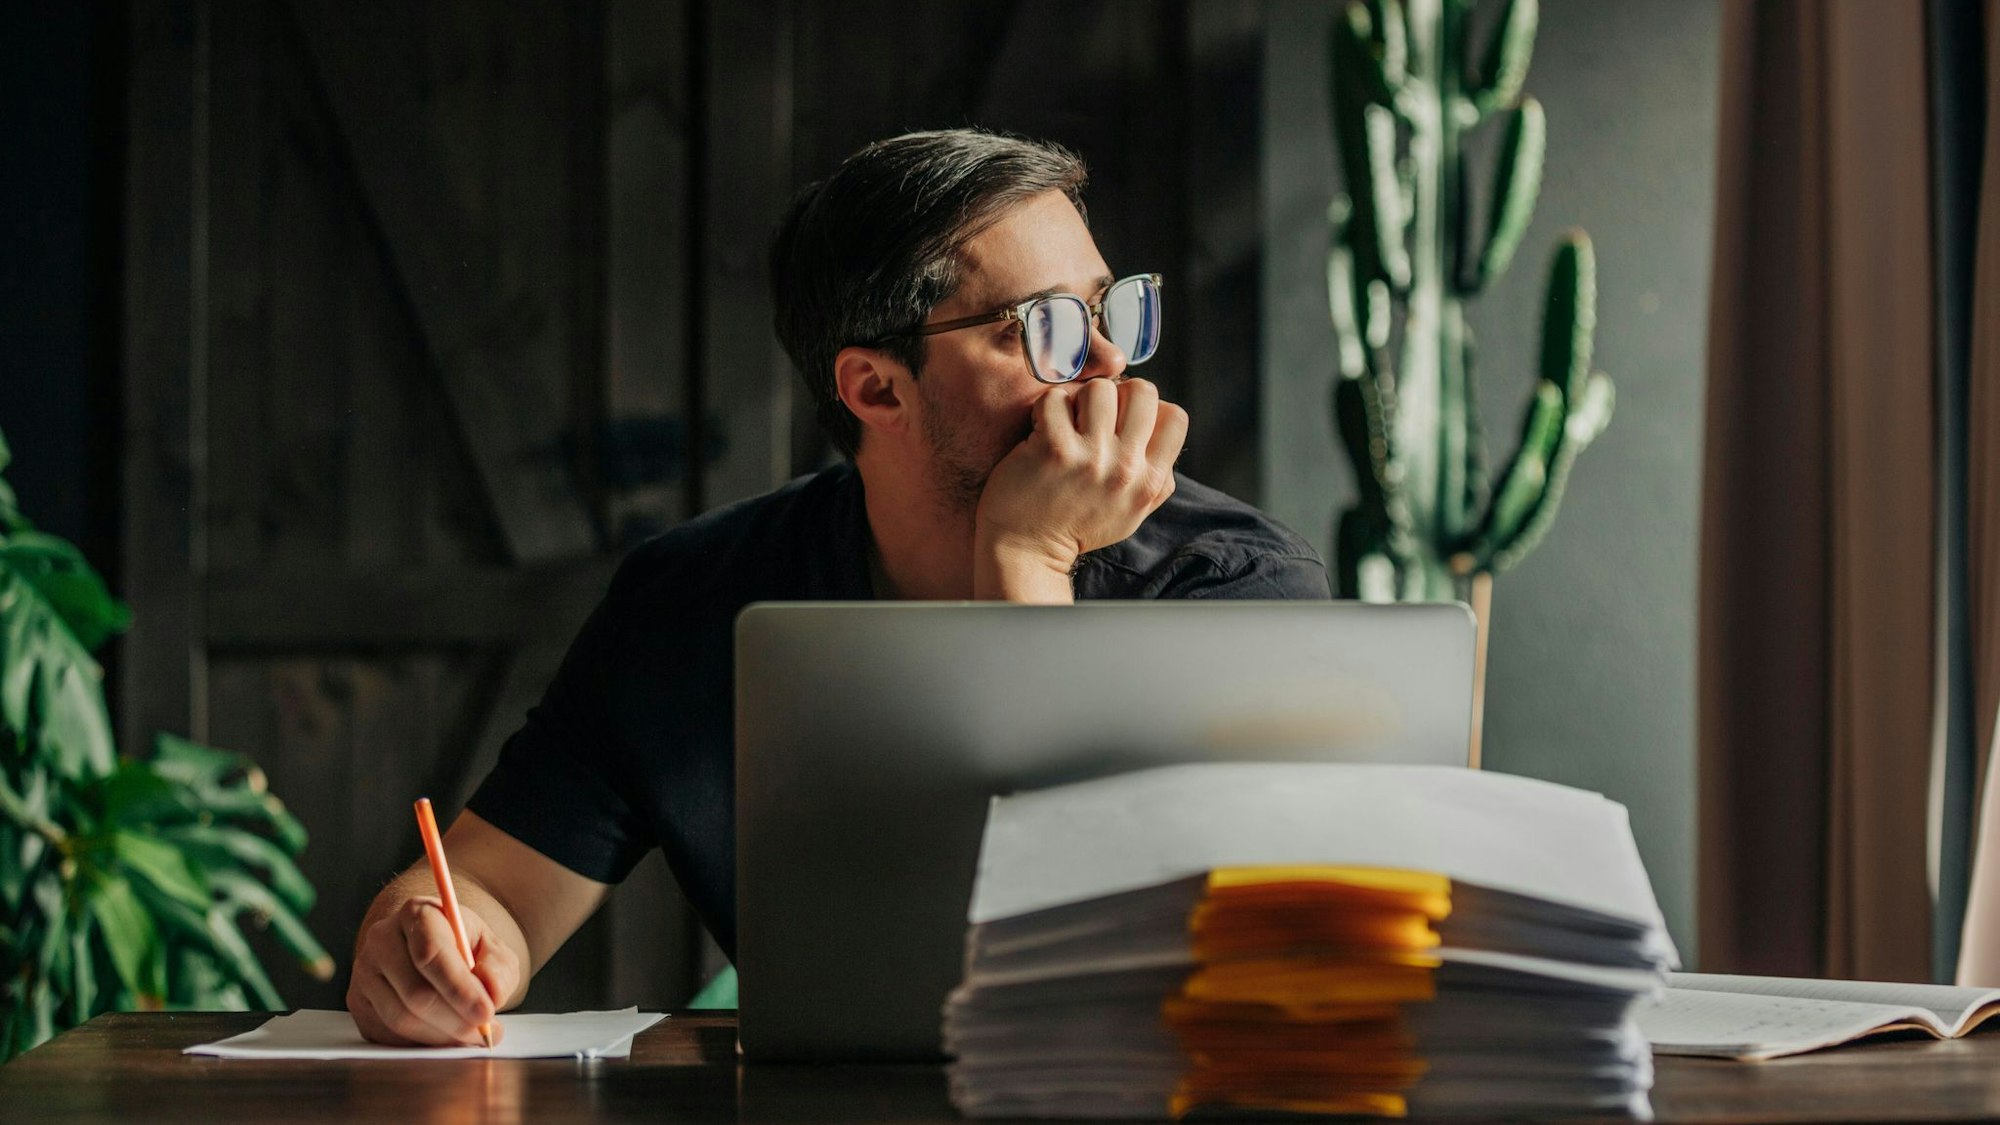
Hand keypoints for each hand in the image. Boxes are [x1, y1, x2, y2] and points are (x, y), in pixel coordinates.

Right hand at [348, 895, 519, 1046]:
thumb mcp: (491, 947)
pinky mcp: (358, 1004)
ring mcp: (364, 973)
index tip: (486, 1013)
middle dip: (455, 1020)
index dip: (459, 989)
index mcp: (416, 913)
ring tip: (472, 1036)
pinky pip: (389, 1036)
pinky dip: (423, 1044)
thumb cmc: (464, 947)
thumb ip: (498, 968)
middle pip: (416, 993)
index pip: (431, 954)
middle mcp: (382, 940)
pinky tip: (446, 1037)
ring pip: (401, 1019)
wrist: (429, 947)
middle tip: (485, 1034)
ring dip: (442, 1037)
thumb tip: (492, 995)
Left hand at [974, 378, 1186, 596]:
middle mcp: (1126, 469)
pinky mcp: (1053, 450)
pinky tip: (1041, 429)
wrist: (1028, 552)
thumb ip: (1156, 476)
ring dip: (1080, 398)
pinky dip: (1047, 407)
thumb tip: (1168, 427)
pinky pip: (1057, 399)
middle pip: (1142, 391)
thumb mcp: (1132, 511)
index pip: (1176, 416)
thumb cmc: (1077, 527)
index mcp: (1150, 481)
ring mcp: (1090, 458)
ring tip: (1067, 422)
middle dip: (1117, 394)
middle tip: (1093, 416)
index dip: (1149, 408)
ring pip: (1100, 389)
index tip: (1124, 421)